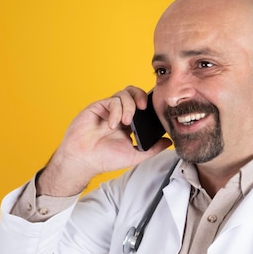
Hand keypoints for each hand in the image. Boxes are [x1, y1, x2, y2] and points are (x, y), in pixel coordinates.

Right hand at [37, 86, 171, 195]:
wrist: (83, 160)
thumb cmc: (104, 158)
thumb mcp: (134, 155)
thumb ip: (152, 149)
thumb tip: (169, 142)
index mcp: (128, 123)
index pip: (141, 106)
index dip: (149, 104)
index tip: (154, 112)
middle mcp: (118, 113)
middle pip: (133, 93)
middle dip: (141, 96)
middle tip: (144, 107)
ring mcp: (108, 109)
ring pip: (124, 94)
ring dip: (128, 106)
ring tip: (127, 123)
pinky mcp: (98, 107)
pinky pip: (112, 101)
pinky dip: (116, 111)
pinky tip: (113, 124)